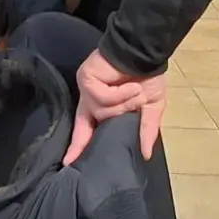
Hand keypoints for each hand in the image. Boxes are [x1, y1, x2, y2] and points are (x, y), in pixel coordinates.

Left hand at [65, 48, 166, 162]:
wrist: (144, 53)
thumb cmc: (148, 77)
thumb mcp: (151, 107)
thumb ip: (146, 130)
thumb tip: (146, 155)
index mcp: (104, 109)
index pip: (87, 132)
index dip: (79, 148)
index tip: (68, 165)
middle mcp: (91, 101)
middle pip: (84, 126)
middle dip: (82, 141)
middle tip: (73, 160)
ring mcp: (87, 90)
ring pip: (100, 111)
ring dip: (122, 103)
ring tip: (136, 91)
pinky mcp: (87, 79)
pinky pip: (102, 97)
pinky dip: (119, 94)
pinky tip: (131, 86)